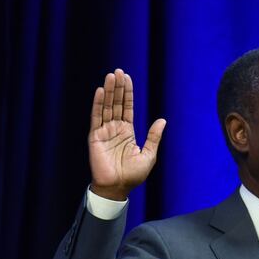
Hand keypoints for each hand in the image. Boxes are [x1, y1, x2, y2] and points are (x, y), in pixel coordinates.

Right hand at [88, 69, 165, 199]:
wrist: (118, 187)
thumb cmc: (133, 175)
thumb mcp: (148, 154)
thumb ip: (153, 137)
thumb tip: (162, 120)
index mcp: (127, 132)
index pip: (127, 108)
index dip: (128, 93)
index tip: (127, 78)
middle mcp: (115, 129)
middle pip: (117, 104)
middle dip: (118, 88)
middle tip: (118, 71)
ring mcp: (105, 132)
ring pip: (107, 107)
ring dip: (109, 91)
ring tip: (111, 76)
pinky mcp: (96, 137)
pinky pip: (97, 117)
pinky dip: (98, 104)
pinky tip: (101, 91)